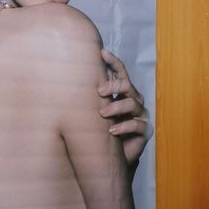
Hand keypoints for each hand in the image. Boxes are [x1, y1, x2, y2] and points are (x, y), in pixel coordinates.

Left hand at [98, 49, 148, 165]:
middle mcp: (133, 100)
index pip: (121, 72)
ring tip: (103, 114)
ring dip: (117, 106)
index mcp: (122, 92)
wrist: (111, 156)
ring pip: (133, 103)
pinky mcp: (144, 130)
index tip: (101, 52)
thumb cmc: (100, 130)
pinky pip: (137, 124)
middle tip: (98, 91)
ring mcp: (140, 115)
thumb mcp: (92, 112)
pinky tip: (112, 130)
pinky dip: (123, 126)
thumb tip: (63, 82)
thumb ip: (87, 98)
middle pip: (128, 85)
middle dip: (114, 85)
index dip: (113, 62)